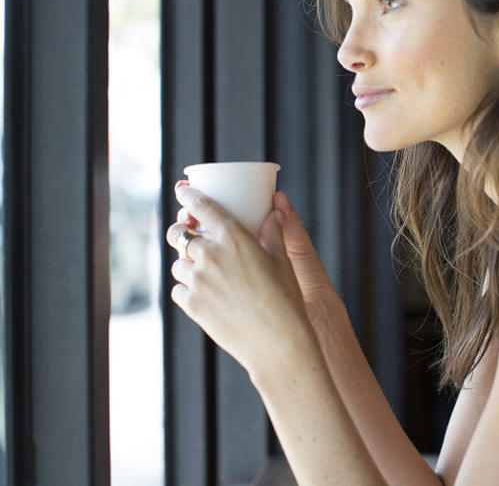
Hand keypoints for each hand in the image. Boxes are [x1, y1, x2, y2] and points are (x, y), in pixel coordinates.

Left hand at [177, 186, 338, 307]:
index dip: (189, 196)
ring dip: (187, 264)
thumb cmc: (285, 299)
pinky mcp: (191, 305)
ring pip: (178, 264)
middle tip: (191, 236)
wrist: (278, 343)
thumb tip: (275, 212)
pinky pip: (179, 290)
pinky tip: (205, 294)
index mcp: (233, 237)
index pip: (201, 207)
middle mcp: (210, 254)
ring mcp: (197, 280)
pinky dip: (187, 289)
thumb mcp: (282, 259)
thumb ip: (273, 232)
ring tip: (205, 273)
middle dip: (182, 232)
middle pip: (180, 235)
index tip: (183, 191)